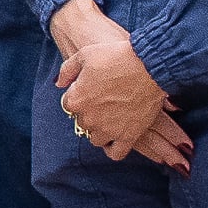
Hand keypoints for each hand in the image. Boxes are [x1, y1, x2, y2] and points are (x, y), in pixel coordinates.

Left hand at [50, 5, 188, 172]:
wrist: (148, 67)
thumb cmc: (116, 57)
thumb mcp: (85, 54)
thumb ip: (67, 70)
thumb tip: (59, 84)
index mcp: (76, 99)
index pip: (68, 105)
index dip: (78, 97)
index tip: (90, 90)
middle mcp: (90, 118)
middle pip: (82, 122)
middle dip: (90, 113)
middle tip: (104, 101)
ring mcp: (109, 129)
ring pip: (96, 139)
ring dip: (100, 130)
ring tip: (110, 118)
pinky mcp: (129, 136)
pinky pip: (116, 153)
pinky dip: (113, 149)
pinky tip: (115, 140)